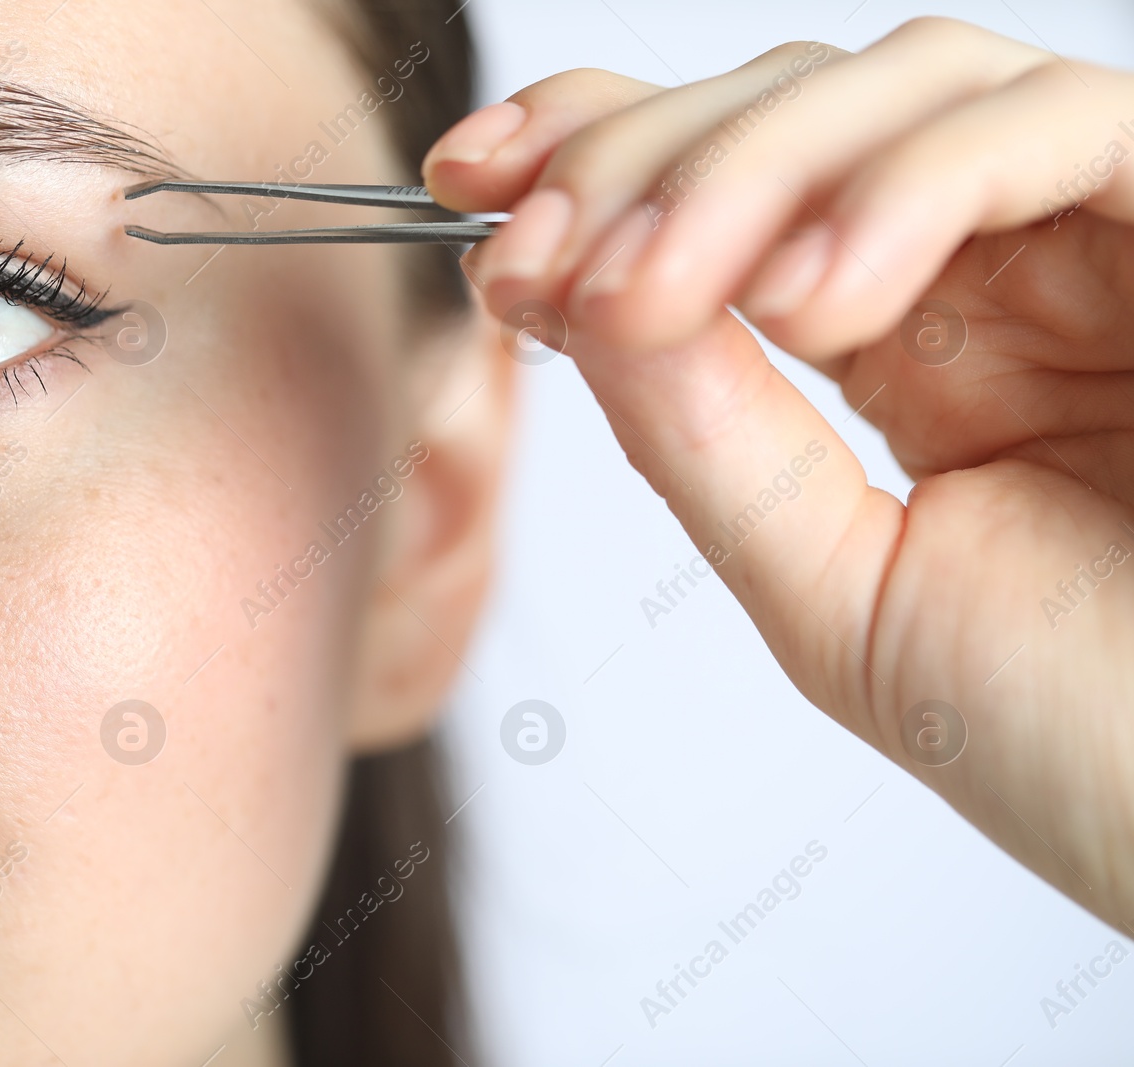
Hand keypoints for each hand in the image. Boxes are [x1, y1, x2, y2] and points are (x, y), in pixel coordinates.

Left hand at [424, 17, 1133, 929]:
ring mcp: (1095, 241)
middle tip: (536, 257)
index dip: (593, 154)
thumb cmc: (1081, 737)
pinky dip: (906, 192)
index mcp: (904, 346)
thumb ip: (711, 445)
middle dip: (633, 163)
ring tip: (650, 299)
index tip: (465, 187)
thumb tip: (581, 302)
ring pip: (904, 85)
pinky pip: (1053, 129)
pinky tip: (813, 308)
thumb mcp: (836, 594)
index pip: (731, 188)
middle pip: (792, 106)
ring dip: (739, 170)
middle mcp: (993, 272)